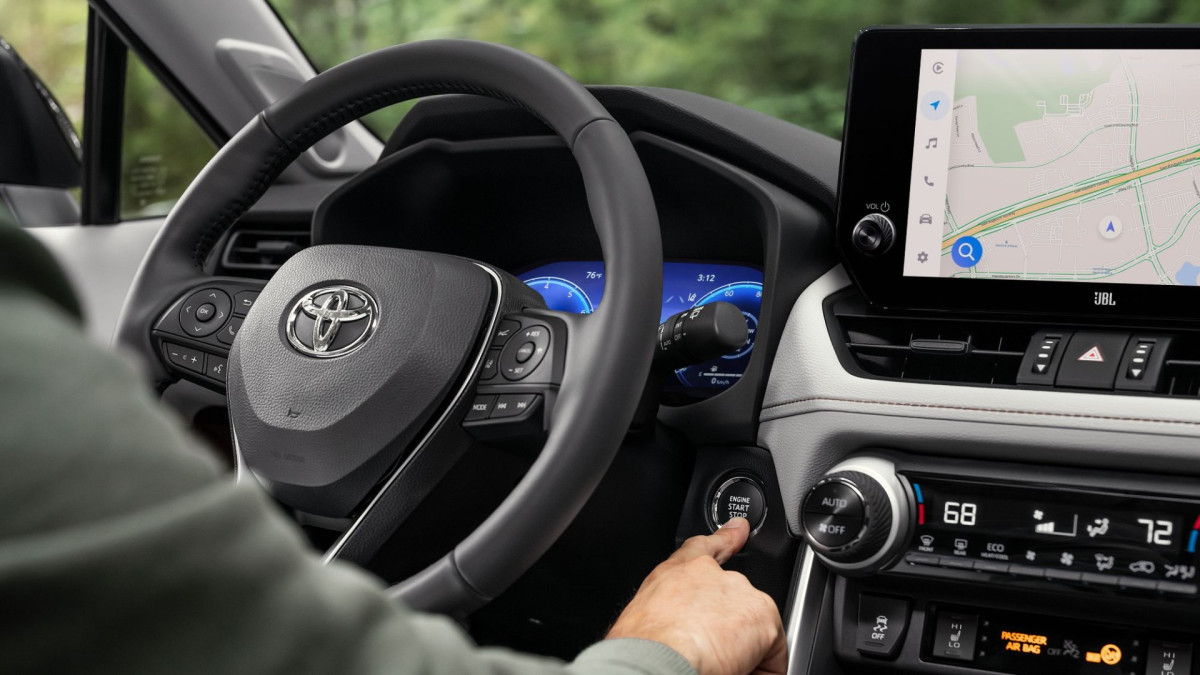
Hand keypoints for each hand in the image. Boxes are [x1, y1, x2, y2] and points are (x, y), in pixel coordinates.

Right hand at [606, 517, 786, 674]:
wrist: (657, 657)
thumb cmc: (642, 645)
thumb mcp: (642, 619)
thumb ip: (666, 613)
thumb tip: (674, 637)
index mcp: (677, 574)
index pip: (704, 548)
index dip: (725, 539)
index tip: (739, 528)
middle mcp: (711, 575)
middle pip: (736, 600)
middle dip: (732, 629)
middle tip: (716, 657)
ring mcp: (740, 592)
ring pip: (756, 627)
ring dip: (748, 651)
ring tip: (724, 668)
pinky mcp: (762, 615)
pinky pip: (775, 651)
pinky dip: (765, 670)